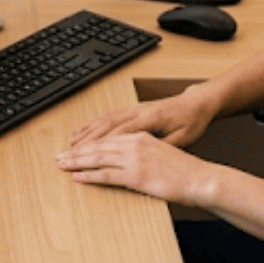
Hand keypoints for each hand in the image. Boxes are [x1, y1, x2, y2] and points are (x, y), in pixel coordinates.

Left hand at [56, 130, 215, 202]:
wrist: (201, 179)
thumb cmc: (184, 170)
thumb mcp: (160, 153)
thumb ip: (142, 153)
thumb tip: (125, 160)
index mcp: (140, 137)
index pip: (106, 138)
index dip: (87, 143)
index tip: (72, 147)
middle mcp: (135, 144)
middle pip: (98, 146)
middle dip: (76, 152)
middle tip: (58, 157)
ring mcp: (135, 160)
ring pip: (98, 158)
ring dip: (77, 162)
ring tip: (61, 165)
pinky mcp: (137, 176)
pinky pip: (107, 175)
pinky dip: (90, 176)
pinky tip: (78, 177)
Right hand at [68, 88, 217, 147]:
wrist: (196, 104)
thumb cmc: (190, 122)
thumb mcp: (182, 139)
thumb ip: (160, 146)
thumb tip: (143, 157)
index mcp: (150, 118)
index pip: (119, 134)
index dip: (100, 146)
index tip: (85, 158)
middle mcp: (137, 111)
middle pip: (105, 127)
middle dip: (85, 142)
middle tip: (67, 154)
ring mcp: (133, 109)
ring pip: (103, 121)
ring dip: (85, 133)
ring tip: (69, 145)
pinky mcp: (132, 110)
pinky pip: (108, 117)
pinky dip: (93, 125)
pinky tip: (83, 132)